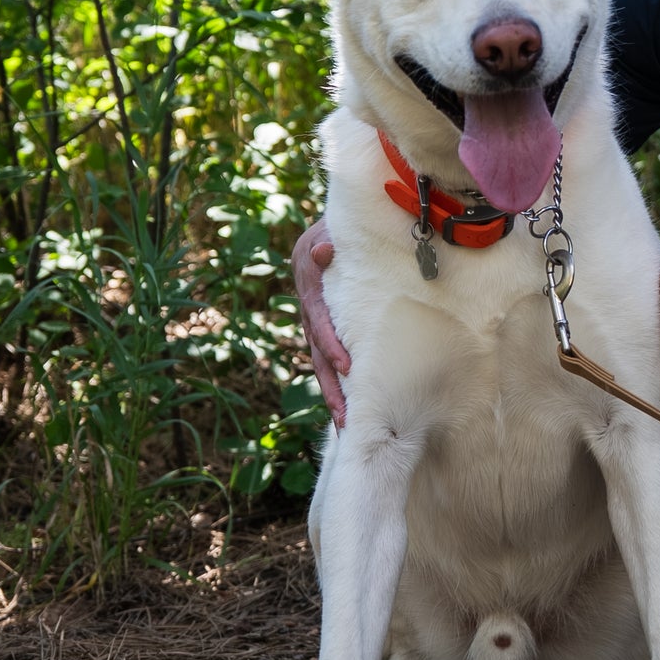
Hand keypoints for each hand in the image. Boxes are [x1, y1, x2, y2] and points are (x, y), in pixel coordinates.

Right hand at [294, 219, 349, 425]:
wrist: (325, 237)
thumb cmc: (332, 235)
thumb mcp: (325, 234)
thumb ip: (325, 242)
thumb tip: (325, 250)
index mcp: (311, 293)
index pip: (321, 324)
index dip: (332, 345)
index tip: (346, 366)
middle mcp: (310, 314)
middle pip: (319, 356)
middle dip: (331, 388)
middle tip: (345, 416)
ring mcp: (317, 326)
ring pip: (323, 366)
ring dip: (334, 395)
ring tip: (346, 425)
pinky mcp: (327, 332)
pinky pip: (330, 362)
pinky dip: (339, 384)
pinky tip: (349, 409)